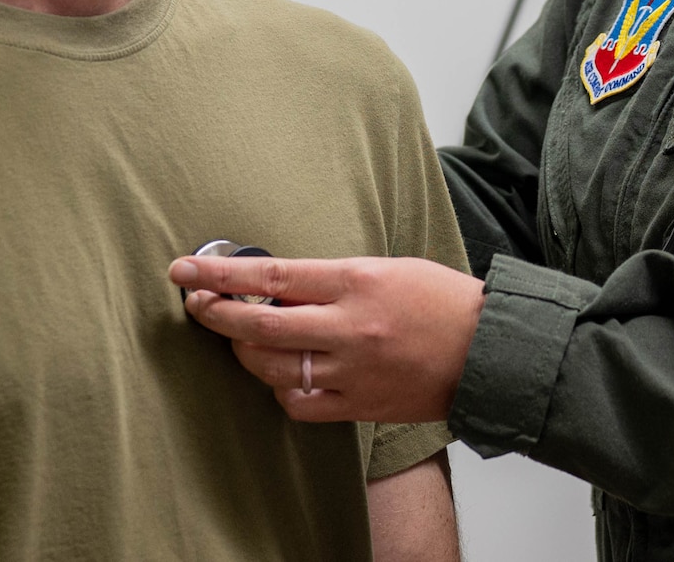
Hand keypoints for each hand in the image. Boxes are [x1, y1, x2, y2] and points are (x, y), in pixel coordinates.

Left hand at [168, 255, 485, 423]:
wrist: (488, 351)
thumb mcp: (386, 268)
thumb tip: (276, 282)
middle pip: (260, 323)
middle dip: (216, 313)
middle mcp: (348, 328)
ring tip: (239, 335)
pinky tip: (280, 374)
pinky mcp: (357, 405)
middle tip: (193, 302)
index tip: (186, 269)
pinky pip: (298, 403)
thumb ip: (331, 278)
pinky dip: (279, 388)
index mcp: (356, 281)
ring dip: (244, 350)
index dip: (221, 274)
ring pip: (271, 366)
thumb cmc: (441, 300)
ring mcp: (351, 371)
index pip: (271, 275)